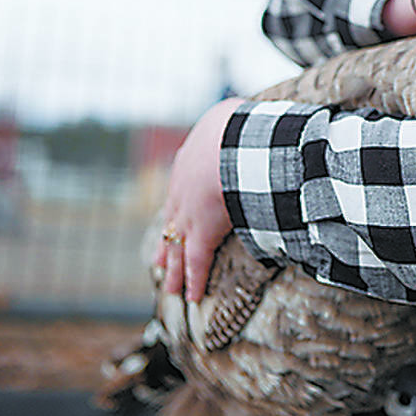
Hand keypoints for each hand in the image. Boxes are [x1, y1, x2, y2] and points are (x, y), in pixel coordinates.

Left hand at [154, 97, 244, 302]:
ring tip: (170, 286)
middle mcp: (182, 191)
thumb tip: (256, 120)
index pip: (181, 191)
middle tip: (159, 260)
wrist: (230, 143)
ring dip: (174, 269)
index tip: (175, 220)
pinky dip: (194, 281)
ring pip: (177, 248)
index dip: (178, 208)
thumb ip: (241, 123)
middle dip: (167, 242)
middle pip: (171, 222)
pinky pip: (197, 262)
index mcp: (190, 162)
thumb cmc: (239, 126)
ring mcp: (189, 214)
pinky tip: (193, 297)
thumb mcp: (234, 118)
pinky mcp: (202, 234)